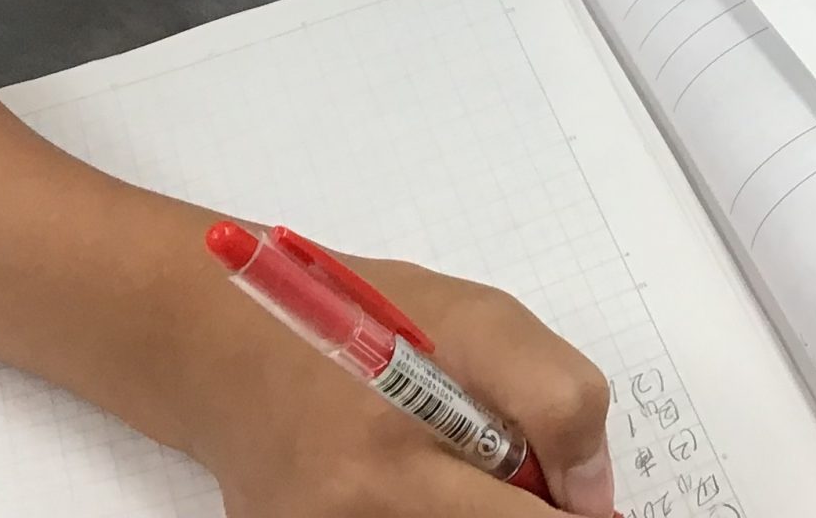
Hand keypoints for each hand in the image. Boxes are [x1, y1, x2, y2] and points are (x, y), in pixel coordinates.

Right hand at [182, 253, 615, 516]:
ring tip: (448, 471)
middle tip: (532, 493)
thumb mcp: (476, 317)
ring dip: (473, 516)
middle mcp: (361, 501)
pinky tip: (408, 489)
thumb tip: (590, 492)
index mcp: (409, 431)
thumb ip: (551, 392)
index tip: (584, 508)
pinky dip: (424, 517)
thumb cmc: (362, 319)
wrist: (224, 349)